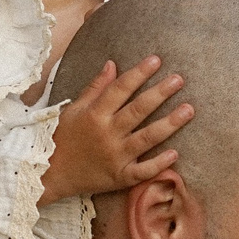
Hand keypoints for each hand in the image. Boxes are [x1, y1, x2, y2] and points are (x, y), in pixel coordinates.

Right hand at [43, 57, 192, 203]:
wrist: (50, 174)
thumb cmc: (62, 138)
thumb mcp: (74, 109)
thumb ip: (95, 88)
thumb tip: (112, 64)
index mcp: (95, 114)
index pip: (120, 89)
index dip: (139, 73)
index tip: (156, 60)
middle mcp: (107, 134)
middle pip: (138, 110)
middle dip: (160, 93)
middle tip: (179, 79)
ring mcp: (115, 157)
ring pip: (147, 138)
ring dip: (170, 123)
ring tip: (189, 109)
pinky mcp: (120, 177)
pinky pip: (143, 171)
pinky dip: (159, 163)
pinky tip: (175, 153)